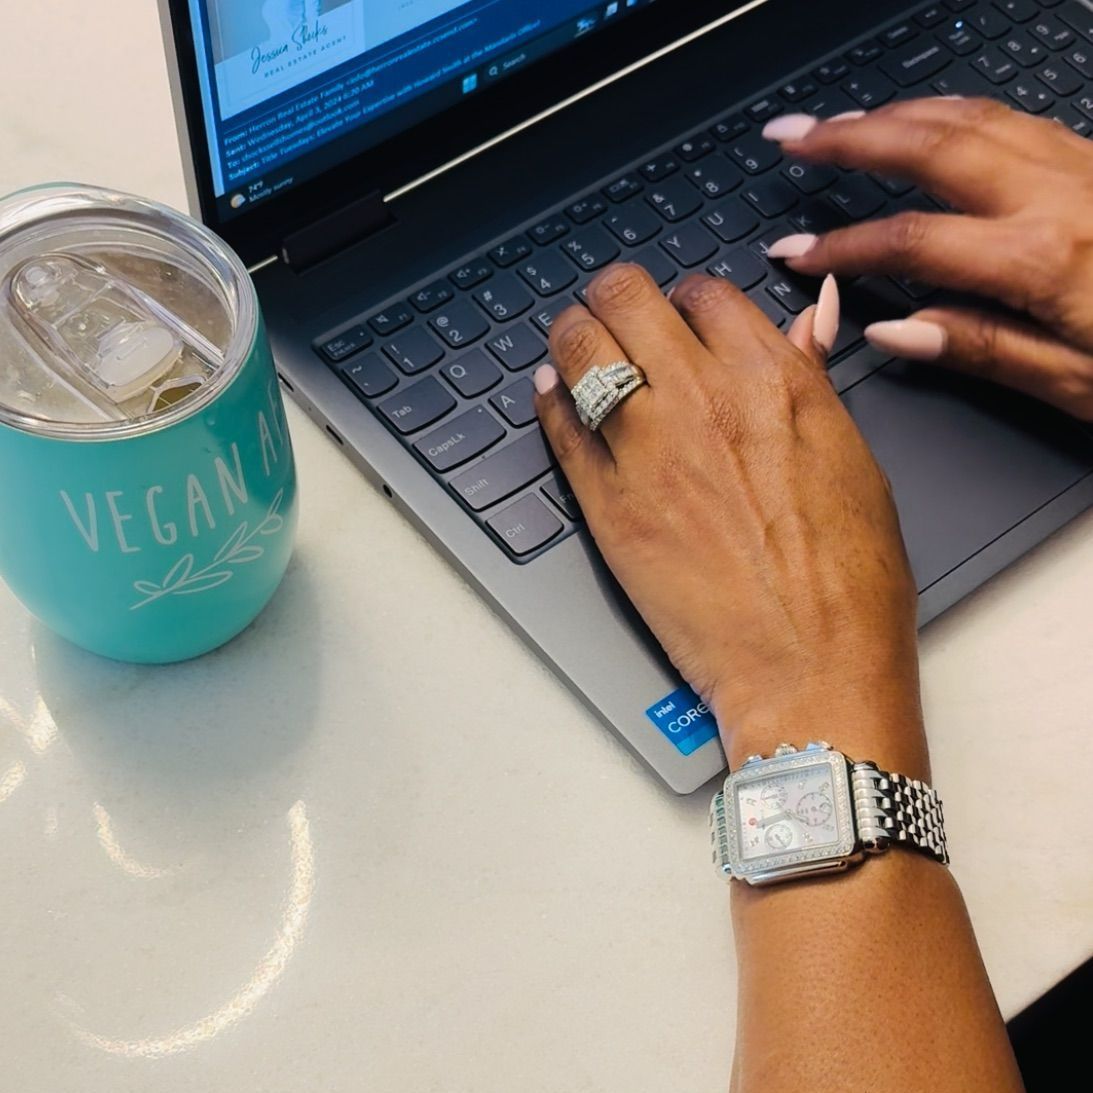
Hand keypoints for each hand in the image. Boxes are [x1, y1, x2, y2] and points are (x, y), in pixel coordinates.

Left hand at [534, 265, 926, 775]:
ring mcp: (645, 450)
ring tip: (576, 346)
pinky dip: (550, 401)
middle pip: (625, 298)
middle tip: (613, 314)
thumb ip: (812, 378)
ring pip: (577, 347)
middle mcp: (702, 400)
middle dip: (614, 296)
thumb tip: (807, 318)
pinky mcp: (604, 505)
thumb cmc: (848, 579)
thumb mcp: (853, 458)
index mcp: (772, 380)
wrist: (807, 666)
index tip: (681, 316)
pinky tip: (554, 397)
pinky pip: (557, 425)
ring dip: (573, 336)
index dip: (686, 298)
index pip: (703, 292)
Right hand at [763, 98, 1092, 419]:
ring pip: (974, 115)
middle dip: (851, 136)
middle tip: (792, 135)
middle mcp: (1062, 196)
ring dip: (897, 113)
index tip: (794, 253)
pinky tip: (929, 120)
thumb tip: (897, 329)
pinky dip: (954, 112)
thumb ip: (983, 349)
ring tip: (841, 122)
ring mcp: (1085, 167)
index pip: (913, 240)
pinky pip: (1013, 118)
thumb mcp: (1078, 384)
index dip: (842, 244)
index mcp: (1046, 259)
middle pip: (934, 145)